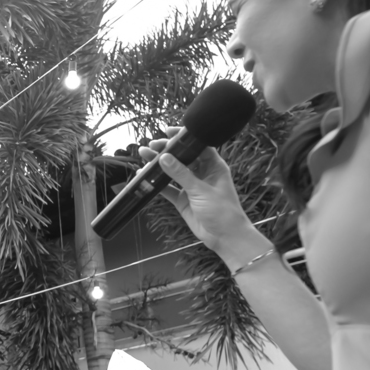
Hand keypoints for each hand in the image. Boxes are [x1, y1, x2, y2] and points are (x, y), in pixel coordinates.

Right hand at [140, 129, 265, 265]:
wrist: (225, 237)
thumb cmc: (223, 211)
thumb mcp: (201, 190)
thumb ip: (181, 174)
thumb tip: (164, 157)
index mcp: (214, 166)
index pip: (198, 146)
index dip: (184, 138)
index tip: (168, 132)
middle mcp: (202, 173)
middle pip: (183, 157)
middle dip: (167, 150)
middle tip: (151, 146)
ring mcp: (191, 186)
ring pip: (173, 171)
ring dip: (159, 165)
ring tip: (144, 156)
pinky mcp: (183, 199)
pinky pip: (168, 188)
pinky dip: (157, 183)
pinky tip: (145, 176)